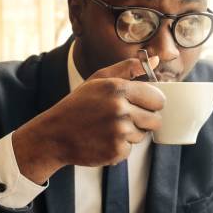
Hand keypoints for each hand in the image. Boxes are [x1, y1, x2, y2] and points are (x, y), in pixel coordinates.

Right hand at [12, 56, 164, 182]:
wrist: (54, 135)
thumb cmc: (79, 105)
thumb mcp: (99, 79)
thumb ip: (129, 68)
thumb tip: (157, 60)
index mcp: (118, 88)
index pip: (158, 99)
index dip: (152, 103)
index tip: (142, 104)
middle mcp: (120, 109)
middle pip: (155, 120)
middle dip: (144, 120)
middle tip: (124, 118)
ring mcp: (118, 132)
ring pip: (143, 136)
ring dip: (131, 134)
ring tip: (109, 128)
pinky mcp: (115, 151)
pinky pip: (130, 150)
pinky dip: (120, 147)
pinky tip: (104, 140)